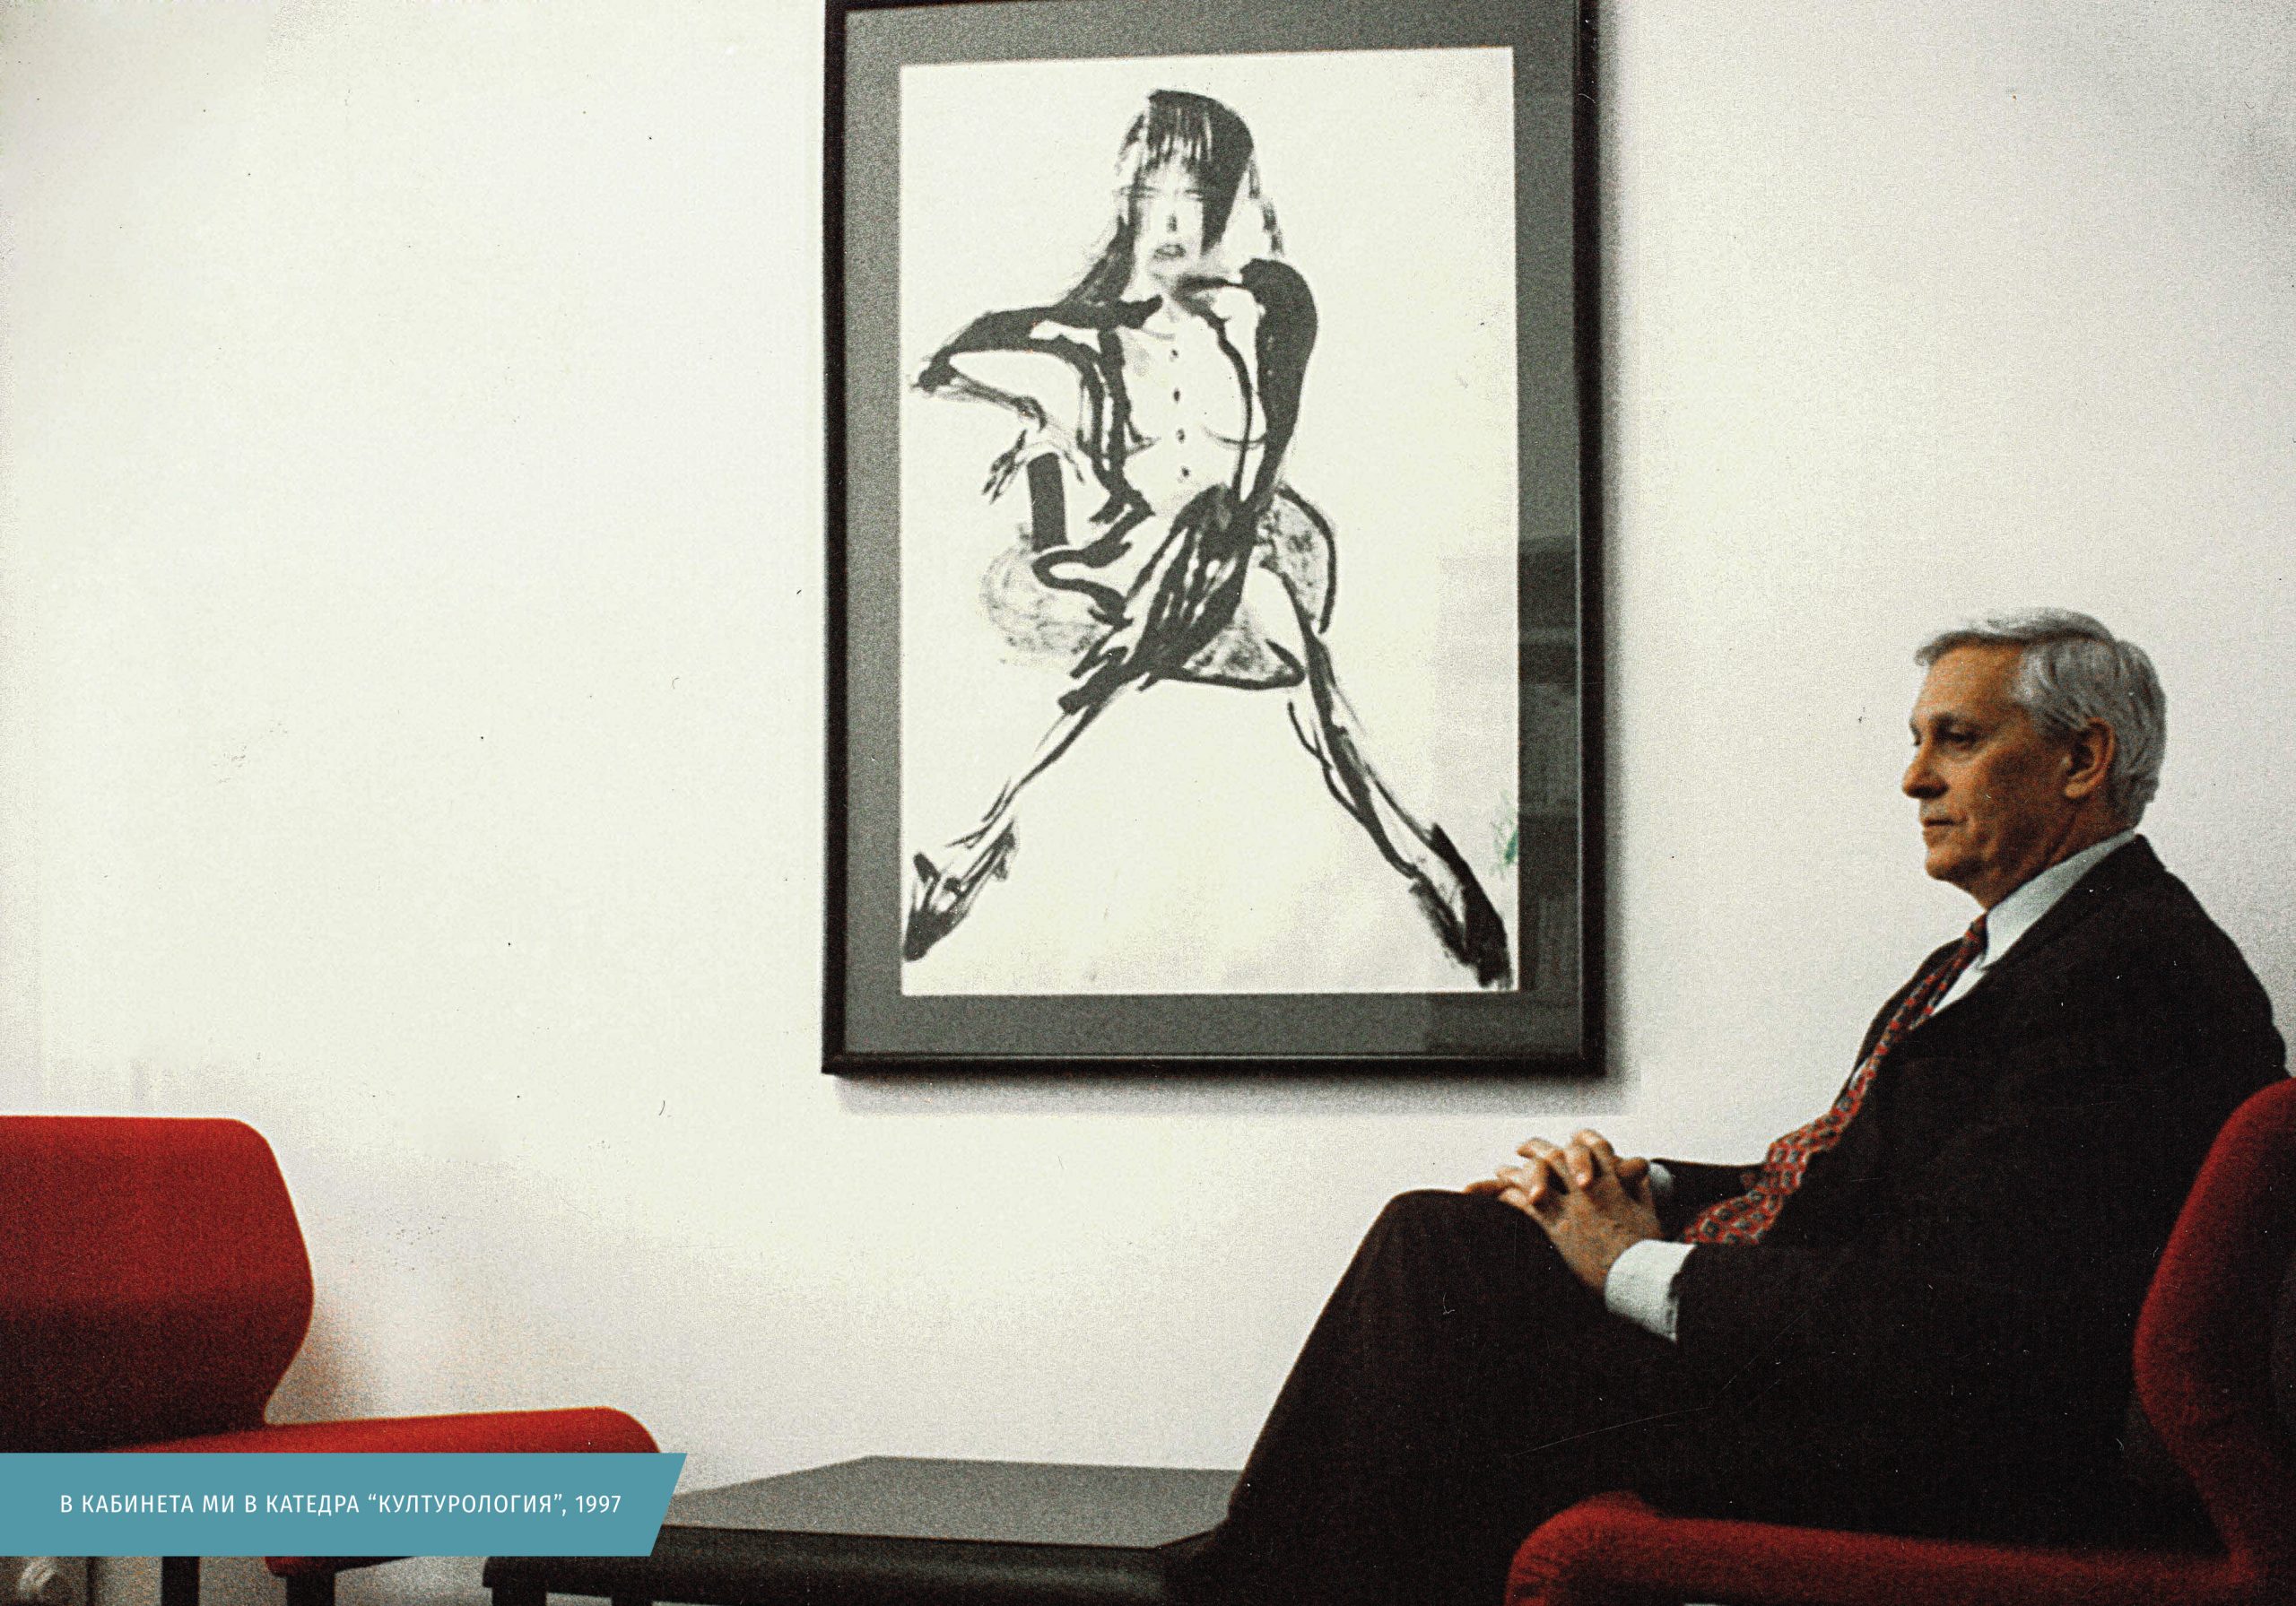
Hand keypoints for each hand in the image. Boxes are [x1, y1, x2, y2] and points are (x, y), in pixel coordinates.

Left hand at [1465, 1130, 1660, 1291]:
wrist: (1639, 1277)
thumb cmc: (1647, 1250)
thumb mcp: (1649, 1212)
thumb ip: (1639, 1189)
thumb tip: (1637, 1173)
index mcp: (1613, 1183)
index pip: (1595, 1146)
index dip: (1581, 1139)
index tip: (1569, 1139)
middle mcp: (1589, 1189)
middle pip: (1557, 1156)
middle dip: (1536, 1147)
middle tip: (1522, 1147)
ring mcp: (1571, 1208)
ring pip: (1536, 1176)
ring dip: (1516, 1172)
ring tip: (1501, 1170)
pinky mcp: (1558, 1230)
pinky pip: (1527, 1207)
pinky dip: (1512, 1198)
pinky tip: (1503, 1197)